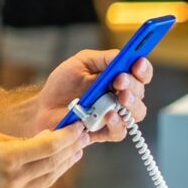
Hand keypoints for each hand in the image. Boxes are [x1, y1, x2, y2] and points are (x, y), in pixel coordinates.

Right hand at [0, 125, 90, 187]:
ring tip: (76, 151)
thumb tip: (41, 141)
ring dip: (64, 163)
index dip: (66, 136)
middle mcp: (12, 179)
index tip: (77, 126)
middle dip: (70, 148)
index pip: (47, 146)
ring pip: (48, 178)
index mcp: (7, 158)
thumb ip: (17, 141)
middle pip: (52, 163)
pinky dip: (50, 174)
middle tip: (83, 135)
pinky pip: (36, 187)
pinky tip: (56, 165)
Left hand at [33, 48, 154, 141]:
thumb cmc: (63, 84)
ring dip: (132, 104)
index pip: (140, 73)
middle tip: (120, 80)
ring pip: (136, 113)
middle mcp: (120, 97)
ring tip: (120, 97)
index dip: (143, 68)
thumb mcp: (80, 63)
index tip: (137, 63)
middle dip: (134, 85)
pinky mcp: (104, 132)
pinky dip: (117, 123)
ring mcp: (114, 115)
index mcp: (117, 77)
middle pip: (140, 93)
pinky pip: (119, 132)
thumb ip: (103, 58)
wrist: (44, 106)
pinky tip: (109, 115)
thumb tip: (122, 55)